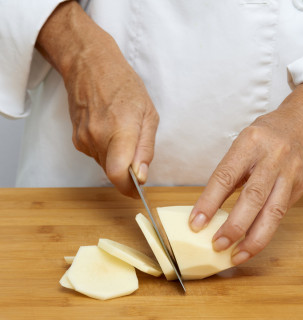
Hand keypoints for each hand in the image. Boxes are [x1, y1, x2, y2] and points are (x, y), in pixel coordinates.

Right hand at [36, 1, 158, 195]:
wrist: (90, 67)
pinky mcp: (77, 140)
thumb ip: (145, 149)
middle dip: (128, 172)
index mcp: (121, 130)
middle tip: (138, 154)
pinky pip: (96, 156)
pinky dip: (107, 151)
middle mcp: (98, 138)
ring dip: (117, 159)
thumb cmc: (124, 86)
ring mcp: (84, 140)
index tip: (138, 192)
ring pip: (105, 165)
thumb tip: (142, 176)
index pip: (119, 173)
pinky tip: (110, 131)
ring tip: (123, 134)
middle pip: (114, 173)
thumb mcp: (148, 115)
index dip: (129, 189)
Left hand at [189, 83, 302, 264]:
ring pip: (272, 212)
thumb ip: (232, 170)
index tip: (196, 223)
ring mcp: (290, 173)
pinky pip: (282, 212)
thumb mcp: (246, 140)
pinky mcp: (301, 186)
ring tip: (236, 255)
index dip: (209, 202)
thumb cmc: (271, 130)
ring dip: (253, 239)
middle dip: (233, 226)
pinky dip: (266, 230)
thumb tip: (212, 204)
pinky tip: (253, 242)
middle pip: (252, 198)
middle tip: (216, 245)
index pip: (226, 176)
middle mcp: (273, 158)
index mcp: (251, 142)